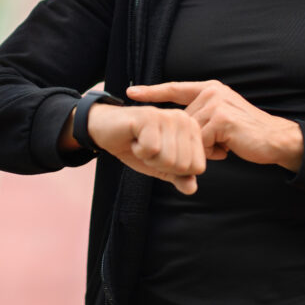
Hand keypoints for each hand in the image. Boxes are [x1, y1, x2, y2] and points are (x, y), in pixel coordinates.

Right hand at [87, 103, 206, 194]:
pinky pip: (151, 149)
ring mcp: (168, 116)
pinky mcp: (150, 116)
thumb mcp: (160, 166)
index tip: (161, 155)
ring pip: (168, 159)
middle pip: (183, 165)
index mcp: (193, 130)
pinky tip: (134, 139)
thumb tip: (192, 189)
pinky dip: (138, 151)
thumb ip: (179, 177)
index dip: (175, 170)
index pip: (198, 167)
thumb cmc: (136, 146)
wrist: (106, 130)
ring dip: (149, 158)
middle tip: (149, 149)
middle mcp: (185, 119)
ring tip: (142, 143)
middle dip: (160, 164)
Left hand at [127, 80, 303, 171]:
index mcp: (210, 88)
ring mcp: (216, 103)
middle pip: (182, 120)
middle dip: (194, 139)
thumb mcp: (220, 120)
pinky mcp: (221, 119)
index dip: (152, 91)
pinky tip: (228, 148)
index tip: (131, 92)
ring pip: (191, 132)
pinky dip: (211, 151)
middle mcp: (212, 91)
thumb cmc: (246, 134)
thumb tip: (177, 127)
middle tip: (219, 146)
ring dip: (204, 146)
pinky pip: (201, 141)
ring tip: (225, 146)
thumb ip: (200, 119)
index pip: (174, 88)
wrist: (275, 140)